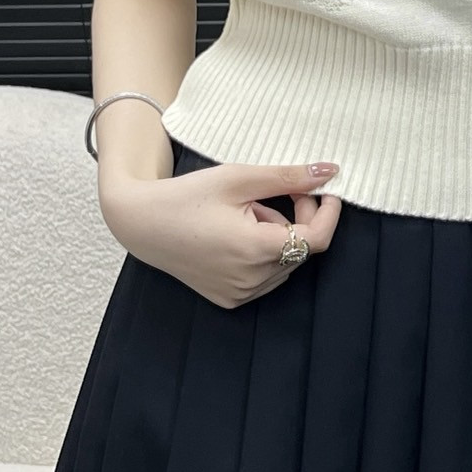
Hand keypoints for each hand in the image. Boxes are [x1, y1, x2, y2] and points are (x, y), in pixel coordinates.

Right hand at [99, 160, 342, 308]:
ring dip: (277, 236)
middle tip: (271, 194)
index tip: (325, 191)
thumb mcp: (238, 178)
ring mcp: (240, 294)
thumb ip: (288, 177)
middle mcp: (251, 279)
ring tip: (244, 215)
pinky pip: (266, 276)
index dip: (328, 213)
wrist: (141, 224)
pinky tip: (236, 235)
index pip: (316, 239)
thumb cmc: (187, 197)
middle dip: (296, 218)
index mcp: (255, 249)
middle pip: (301, 249)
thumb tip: (329, 172)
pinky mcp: (230, 299)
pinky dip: (263, 254)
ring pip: (285, 262)